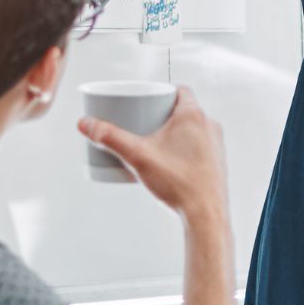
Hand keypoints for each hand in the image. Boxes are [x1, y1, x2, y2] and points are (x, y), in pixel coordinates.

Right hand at [81, 88, 227, 219]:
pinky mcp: (218, 163)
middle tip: (145, 124)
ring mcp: (217, 145)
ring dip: (177, 132)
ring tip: (155, 144)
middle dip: (164, 115)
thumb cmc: (178, 182)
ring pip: (194, 130)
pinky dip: (187, 149)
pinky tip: (173, 161)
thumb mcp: (137, 156)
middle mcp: (210, 126)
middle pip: (184, 110)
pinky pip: (201, 147)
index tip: (147, 101)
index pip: (180, 90)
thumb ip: (110, 137)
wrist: (206, 214)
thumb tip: (85, 124)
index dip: (163, 92)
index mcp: (193, 116)